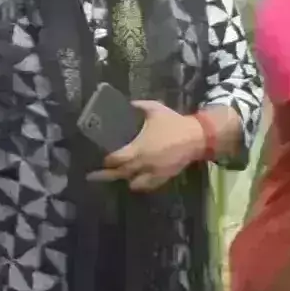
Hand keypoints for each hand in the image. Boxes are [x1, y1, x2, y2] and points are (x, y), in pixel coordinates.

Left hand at [94, 99, 217, 192]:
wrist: (197, 137)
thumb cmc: (174, 123)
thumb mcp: (155, 109)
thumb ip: (139, 106)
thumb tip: (129, 104)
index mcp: (139, 148)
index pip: (117, 159)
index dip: (107, 160)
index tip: (103, 158)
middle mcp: (144, 163)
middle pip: (121, 174)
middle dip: (106, 175)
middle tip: (93, 177)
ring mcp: (154, 173)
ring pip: (134, 183)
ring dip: (125, 180)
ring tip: (117, 178)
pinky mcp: (164, 177)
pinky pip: (148, 186)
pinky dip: (140, 185)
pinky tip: (136, 181)